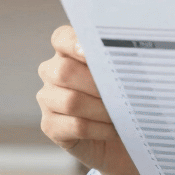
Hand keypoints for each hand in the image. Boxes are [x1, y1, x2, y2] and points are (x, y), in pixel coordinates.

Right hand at [37, 24, 132, 174]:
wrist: (121, 135)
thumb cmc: (123, 97)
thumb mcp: (123, 75)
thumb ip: (119, 62)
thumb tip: (126, 59)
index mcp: (68, 52)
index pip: (62, 39)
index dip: (74, 43)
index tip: (90, 52)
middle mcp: (53, 73)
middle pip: (64, 72)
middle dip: (97, 83)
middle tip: (121, 92)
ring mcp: (48, 99)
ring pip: (71, 101)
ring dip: (103, 109)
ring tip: (122, 113)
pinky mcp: (50, 125)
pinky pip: (76, 126)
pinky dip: (101, 129)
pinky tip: (115, 129)